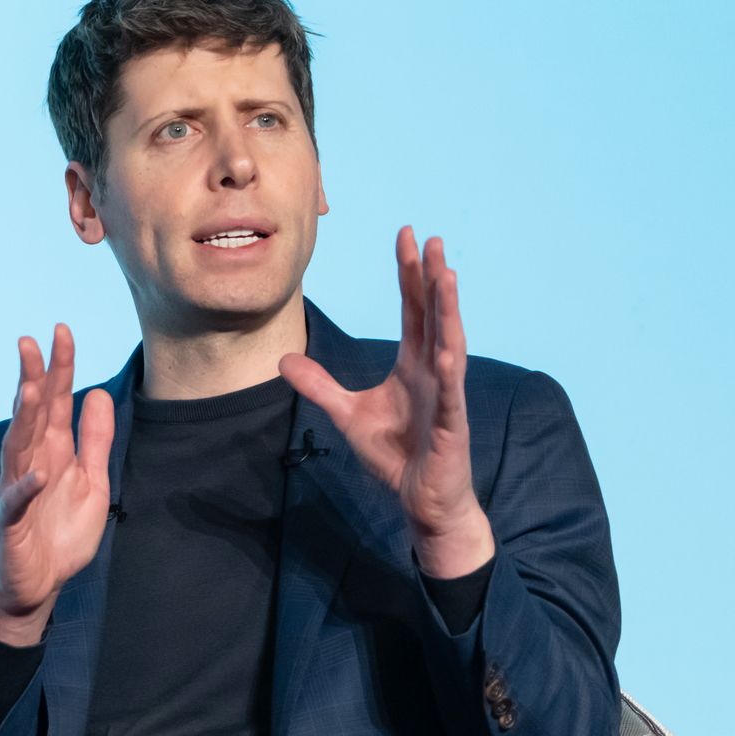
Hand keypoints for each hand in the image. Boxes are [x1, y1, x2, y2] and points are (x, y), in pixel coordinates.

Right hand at [0, 325, 116, 646]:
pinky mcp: (11, 522)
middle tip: (31, 342)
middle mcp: (31, 462)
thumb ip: (94, 440)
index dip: (59, 368)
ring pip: (18, 447)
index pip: (55, 401)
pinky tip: (37, 473)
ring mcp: (16, 490)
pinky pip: (16, 501)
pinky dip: (26, 487)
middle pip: (31, 414)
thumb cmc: (59, 533)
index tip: (62, 331)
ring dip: (23, 420)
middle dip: (32, 379)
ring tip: (29, 390)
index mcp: (52, 451)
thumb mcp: (91, 482)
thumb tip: (97, 393)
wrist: (37, 585)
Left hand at [279, 227, 495, 577]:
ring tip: (445, 274)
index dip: (409, 273)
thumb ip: (319, 385)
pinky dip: (448, 366)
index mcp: (413, 364)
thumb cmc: (396, 456)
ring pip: (449, 342)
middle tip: (429, 238)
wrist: (421, 500)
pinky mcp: (450, 423)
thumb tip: (284, 359)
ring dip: (448, 310)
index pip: (413, 309)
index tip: (406, 235)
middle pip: (434, 315)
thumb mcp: (346, 414)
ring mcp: (446, 395)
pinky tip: (444, 345)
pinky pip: (450, 390)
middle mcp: (433, 371)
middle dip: (431, 277)